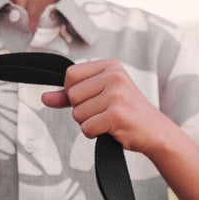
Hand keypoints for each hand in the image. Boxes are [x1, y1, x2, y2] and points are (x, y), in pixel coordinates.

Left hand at [40, 59, 169, 154]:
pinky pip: (86, 127)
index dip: (73, 92)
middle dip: (81, 110)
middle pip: (72, 95)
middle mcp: (114, 76)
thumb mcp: (99, 96)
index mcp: (110, 66)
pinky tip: (111, 129)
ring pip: (77, 114)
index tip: (92, 99)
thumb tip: (44, 98)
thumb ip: (70, 95)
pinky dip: (94, 133)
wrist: (154, 131)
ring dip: (88, 123)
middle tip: (103, 112)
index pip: (70, 75)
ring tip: (109, 120)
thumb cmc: (125, 112)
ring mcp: (116, 94)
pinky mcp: (116, 114)